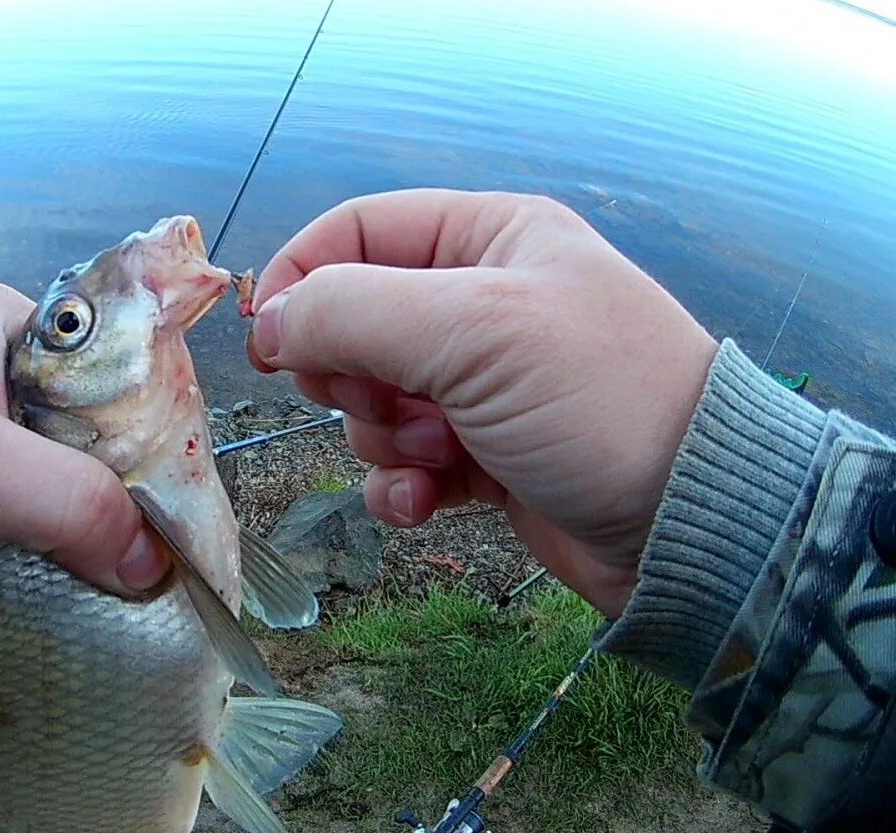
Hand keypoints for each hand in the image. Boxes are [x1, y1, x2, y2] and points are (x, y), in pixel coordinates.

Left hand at [0, 282, 165, 596]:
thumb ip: (61, 501)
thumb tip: (155, 566)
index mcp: (17, 325)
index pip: (128, 374)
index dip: (166, 443)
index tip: (190, 515)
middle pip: (99, 434)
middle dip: (126, 495)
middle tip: (161, 563)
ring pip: (57, 476)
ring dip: (80, 526)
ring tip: (121, 581)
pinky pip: (15, 508)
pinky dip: (38, 542)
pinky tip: (59, 580)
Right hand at [246, 189, 718, 616]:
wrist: (694, 523)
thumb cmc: (599, 401)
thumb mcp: (474, 330)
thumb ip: (352, 311)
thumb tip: (268, 323)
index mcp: (489, 236)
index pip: (354, 232)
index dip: (301, 280)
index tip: (270, 345)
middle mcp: (481, 301)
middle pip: (351, 323)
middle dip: (349, 374)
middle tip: (381, 401)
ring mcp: (481, 383)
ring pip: (369, 400)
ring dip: (383, 437)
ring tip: (442, 455)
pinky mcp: (482, 455)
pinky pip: (401, 462)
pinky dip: (401, 486)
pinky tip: (429, 503)